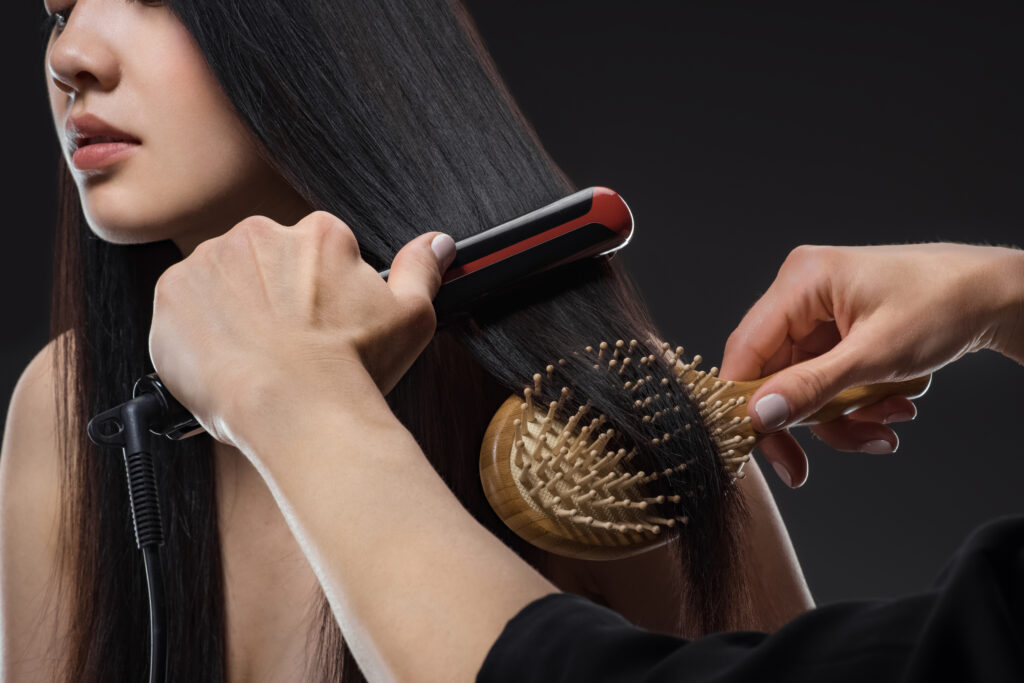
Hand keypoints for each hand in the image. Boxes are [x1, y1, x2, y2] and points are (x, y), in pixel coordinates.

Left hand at [148, 211, 455, 450]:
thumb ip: (422, 270)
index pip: (314, 253)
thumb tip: (439, 243)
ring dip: (233, 311)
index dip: (317, 295)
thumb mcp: (410, 317)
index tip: (318, 326)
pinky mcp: (171, 293)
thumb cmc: (353, 368)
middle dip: (272, 298)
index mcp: (319, 235)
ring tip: (256, 359)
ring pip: (222, 282)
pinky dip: (195, 332)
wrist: (294, 408)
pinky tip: (224, 362)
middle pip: (265, 262)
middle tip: (287, 346)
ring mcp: (210, 261)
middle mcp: (261, 234)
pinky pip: (182, 307)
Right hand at [720, 242, 1023, 487]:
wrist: (997, 295)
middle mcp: (801, 292)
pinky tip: (891, 405)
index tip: (761, 446)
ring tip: (884, 428)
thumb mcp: (876, 355)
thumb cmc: (945, 305)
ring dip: (839, 417)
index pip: (746, 350)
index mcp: (801, 281)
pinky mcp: (837, 329)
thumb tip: (760, 415)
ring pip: (801, 384)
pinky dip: (853, 402)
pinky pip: (825, 378)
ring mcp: (819, 312)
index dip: (745, 402)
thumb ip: (813, 387)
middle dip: (808, 418)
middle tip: (803, 469)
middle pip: (772, 374)